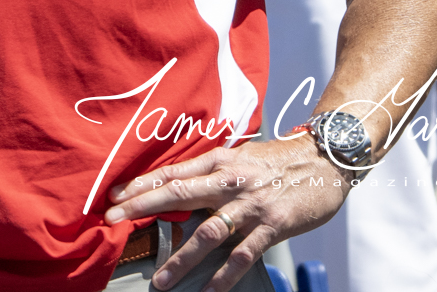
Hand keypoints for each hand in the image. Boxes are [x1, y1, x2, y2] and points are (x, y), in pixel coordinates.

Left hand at [103, 136, 347, 291]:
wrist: (323, 161)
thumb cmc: (277, 160)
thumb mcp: (239, 158)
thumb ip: (210, 173)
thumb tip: (177, 187)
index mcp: (219, 160)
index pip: (172, 172)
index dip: (141, 183)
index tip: (113, 195)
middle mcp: (229, 180)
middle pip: (178, 193)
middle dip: (142, 207)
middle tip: (113, 221)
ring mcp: (250, 204)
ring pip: (208, 232)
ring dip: (182, 259)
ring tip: (161, 281)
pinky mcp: (272, 225)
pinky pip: (243, 254)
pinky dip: (225, 275)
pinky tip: (210, 291)